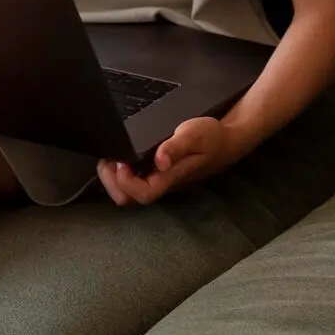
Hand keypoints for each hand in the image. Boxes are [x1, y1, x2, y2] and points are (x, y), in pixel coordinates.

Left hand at [98, 117, 237, 206]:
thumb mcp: (194, 134)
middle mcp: (162, 183)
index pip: (143, 194)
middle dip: (111, 182)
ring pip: (128, 192)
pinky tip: (120, 154)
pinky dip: (119, 171)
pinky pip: (133, 182)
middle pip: (129, 199)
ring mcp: (158, 181)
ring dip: (112, 177)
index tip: (120, 159)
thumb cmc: (211, 138)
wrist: (226, 142)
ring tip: (111, 154)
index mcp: (170, 178)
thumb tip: (160, 160)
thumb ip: (177, 147)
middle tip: (108, 158)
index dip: (126, 181)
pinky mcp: (156, 174)